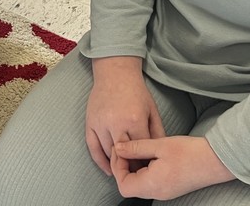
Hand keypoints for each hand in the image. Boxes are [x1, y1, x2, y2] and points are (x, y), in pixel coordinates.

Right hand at [85, 57, 164, 174]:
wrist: (115, 72)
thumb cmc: (136, 91)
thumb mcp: (152, 110)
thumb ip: (157, 133)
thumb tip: (159, 154)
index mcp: (134, 120)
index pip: (141, 151)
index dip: (146, 163)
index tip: (151, 172)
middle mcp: (116, 123)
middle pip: (124, 156)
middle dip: (132, 168)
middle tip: (139, 177)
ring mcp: (101, 123)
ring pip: (108, 153)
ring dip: (117, 166)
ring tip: (126, 174)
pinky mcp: (90, 122)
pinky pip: (92, 147)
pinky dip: (100, 161)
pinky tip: (108, 170)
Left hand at [111, 135, 234, 200]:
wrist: (216, 160)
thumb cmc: (190, 152)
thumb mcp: (160, 144)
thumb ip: (136, 147)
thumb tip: (118, 147)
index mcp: (153, 184)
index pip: (123, 186)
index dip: (118, 167)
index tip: (121, 150)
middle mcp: (158, 193)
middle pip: (129, 187)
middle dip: (123, 167)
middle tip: (125, 148)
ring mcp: (164, 192)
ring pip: (138, 185)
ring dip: (133, 168)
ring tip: (136, 149)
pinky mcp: (169, 188)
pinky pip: (149, 183)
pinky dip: (143, 170)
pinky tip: (147, 155)